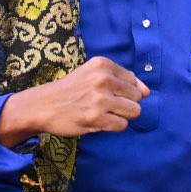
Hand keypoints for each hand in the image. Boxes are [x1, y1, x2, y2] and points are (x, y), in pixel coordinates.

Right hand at [0, 57, 147, 143]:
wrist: (43, 105)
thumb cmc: (71, 90)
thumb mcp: (93, 74)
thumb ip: (122, 80)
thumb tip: (147, 92)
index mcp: (103, 65)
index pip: (134, 81)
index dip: (125, 92)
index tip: (107, 94)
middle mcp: (103, 79)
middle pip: (137, 97)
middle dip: (125, 104)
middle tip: (105, 105)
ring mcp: (99, 99)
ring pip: (133, 112)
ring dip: (121, 116)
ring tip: (104, 114)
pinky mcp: (96, 117)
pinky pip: (121, 125)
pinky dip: (113, 126)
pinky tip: (98, 121)